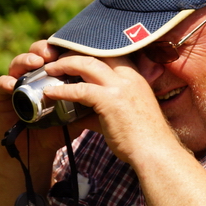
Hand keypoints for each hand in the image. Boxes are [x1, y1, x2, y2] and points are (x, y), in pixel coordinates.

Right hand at [0, 40, 86, 163]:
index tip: (71, 50)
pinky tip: (13, 84)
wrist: (35, 153)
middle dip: (43, 49)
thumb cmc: (55, 131)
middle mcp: (31, 76)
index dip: (61, 49)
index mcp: (49, 75)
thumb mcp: (75, 115)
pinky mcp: (1, 97)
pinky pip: (1, 85)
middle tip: (51, 53)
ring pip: (17, 64)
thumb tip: (109, 92)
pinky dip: (6, 82)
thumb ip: (88, 103)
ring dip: (25, 60)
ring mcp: (15, 85)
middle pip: (35, 53)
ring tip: (35, 62)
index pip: (54, 54)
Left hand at [42, 55, 179, 164]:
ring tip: (50, 69)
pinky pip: (80, 90)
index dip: (89, 53)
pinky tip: (51, 93)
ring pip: (86, 64)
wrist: (155, 152)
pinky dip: (63, 90)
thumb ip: (106, 107)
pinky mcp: (109, 101)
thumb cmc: (142, 138)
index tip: (74, 57)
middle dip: (73, 54)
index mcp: (134, 77)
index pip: (109, 54)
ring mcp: (120, 87)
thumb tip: (85, 114)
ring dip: (64, 65)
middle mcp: (128, 77)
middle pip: (95, 54)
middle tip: (57, 60)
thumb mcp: (127, 112)